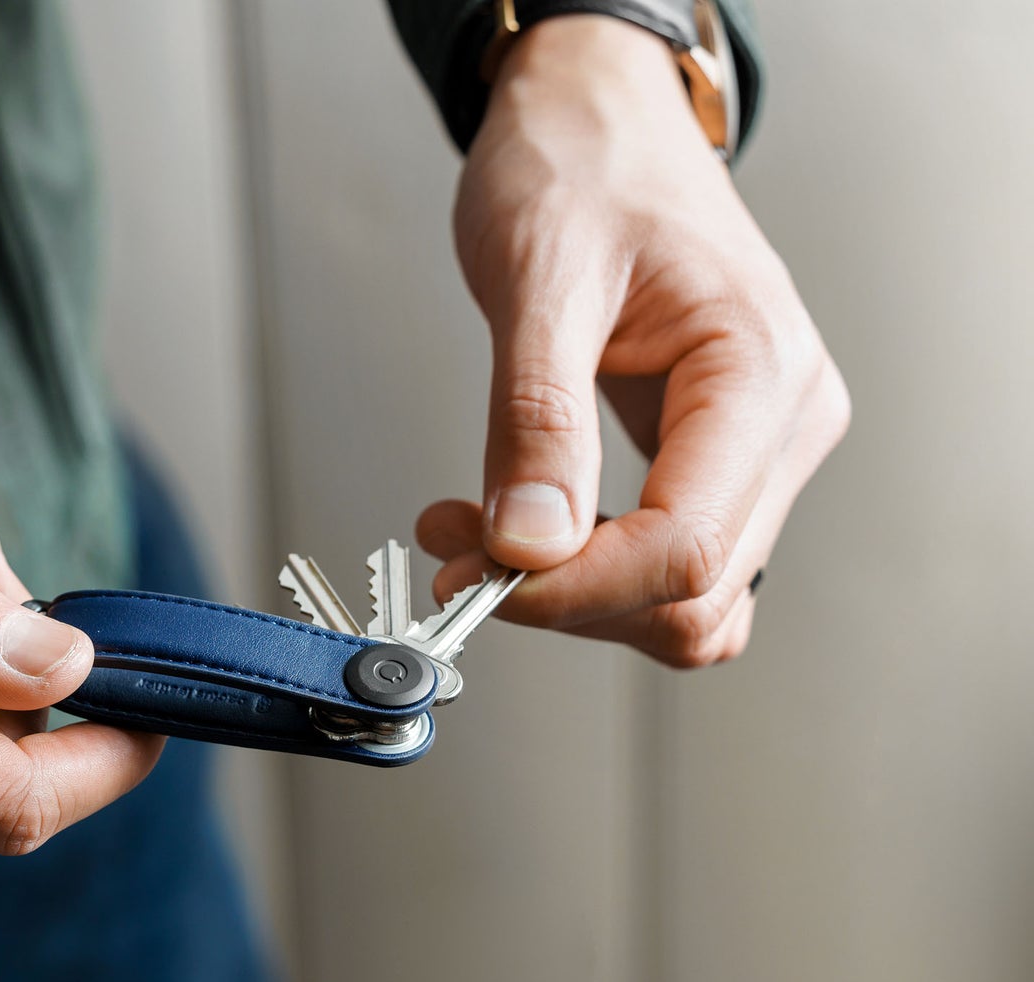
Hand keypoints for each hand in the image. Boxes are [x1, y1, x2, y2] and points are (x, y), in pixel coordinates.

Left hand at [416, 15, 849, 665]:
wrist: (597, 122)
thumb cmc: (580, 169)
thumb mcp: (540, 281)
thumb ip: (536, 420)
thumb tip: (526, 547)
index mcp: (761, 372)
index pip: (684, 547)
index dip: (574, 588)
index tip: (476, 574)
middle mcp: (785, 423)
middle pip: (692, 594)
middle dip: (566, 597)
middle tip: (455, 549)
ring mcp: (760, 450)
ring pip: (687, 600)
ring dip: (576, 599)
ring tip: (474, 536)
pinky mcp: (716, 463)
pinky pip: (670, 564)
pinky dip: (594, 577)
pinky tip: (522, 533)